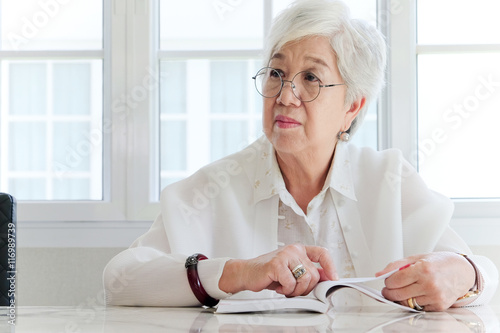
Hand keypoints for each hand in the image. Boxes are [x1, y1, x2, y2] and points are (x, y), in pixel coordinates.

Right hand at [219, 244, 336, 296]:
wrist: (247, 273)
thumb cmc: (268, 273)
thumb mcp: (291, 271)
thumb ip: (308, 272)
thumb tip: (326, 278)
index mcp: (299, 250)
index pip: (322, 253)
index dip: (330, 266)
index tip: (333, 278)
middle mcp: (293, 250)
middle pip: (314, 274)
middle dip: (305, 288)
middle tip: (292, 289)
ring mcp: (285, 255)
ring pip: (304, 279)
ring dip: (295, 290)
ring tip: (284, 287)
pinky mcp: (277, 264)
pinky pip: (291, 283)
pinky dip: (285, 290)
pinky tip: (277, 285)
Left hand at [376, 252, 475, 310]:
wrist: (463, 271)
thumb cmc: (439, 263)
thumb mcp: (416, 258)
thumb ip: (396, 266)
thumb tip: (379, 274)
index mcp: (423, 269)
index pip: (395, 280)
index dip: (387, 282)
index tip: (387, 280)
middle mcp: (430, 284)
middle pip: (398, 294)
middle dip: (389, 292)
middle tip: (389, 289)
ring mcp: (435, 296)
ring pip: (406, 303)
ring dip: (401, 298)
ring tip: (404, 290)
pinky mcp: (440, 306)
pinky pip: (418, 308)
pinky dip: (414, 302)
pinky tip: (418, 294)